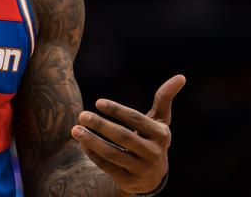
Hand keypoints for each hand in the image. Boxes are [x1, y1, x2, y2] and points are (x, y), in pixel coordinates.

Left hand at [71, 74, 185, 194]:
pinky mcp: (129, 181)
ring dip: (91, 141)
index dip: (116, 110)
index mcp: (161, 135)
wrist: (151, 175)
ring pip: (113, 154)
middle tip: (82, 114)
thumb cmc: (151, 138)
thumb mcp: (160, 120)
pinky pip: (107, 166)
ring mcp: (142, 169)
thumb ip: (165, 98)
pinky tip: (81, 143)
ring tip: (75, 130)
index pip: (136, 119)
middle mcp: (154, 153)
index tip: (98, 102)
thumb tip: (181, 76)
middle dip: (100, 125)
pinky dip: (92, 154)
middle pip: (123, 137)